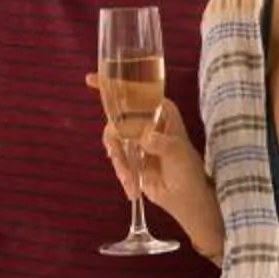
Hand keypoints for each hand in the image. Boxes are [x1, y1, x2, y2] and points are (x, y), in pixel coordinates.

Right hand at [85, 83, 222, 255]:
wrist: (185, 198)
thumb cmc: (188, 171)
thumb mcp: (178, 153)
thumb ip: (161, 143)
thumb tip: (145, 137)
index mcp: (162, 111)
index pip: (137, 92)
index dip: (114, 84)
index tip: (90, 79)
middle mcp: (146, 121)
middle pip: (117, 115)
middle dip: (114, 137)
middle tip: (117, 154)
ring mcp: (135, 139)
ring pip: (113, 139)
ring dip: (120, 161)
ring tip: (131, 178)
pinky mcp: (129, 157)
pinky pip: (115, 159)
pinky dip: (122, 173)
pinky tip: (132, 187)